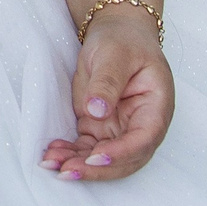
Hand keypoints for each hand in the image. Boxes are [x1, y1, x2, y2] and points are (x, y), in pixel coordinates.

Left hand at [41, 9, 173, 181]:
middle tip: (66, 170)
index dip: (121, 153)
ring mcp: (120, 128)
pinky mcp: (100, 127)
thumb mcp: (115, 54)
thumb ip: (107, 82)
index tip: (96, 158)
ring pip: (103, 158)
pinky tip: (52, 153)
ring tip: (50, 163)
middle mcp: (141, 124)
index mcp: (156, 107)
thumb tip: (98, 111)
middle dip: (96, 169)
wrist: (116, 34)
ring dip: (78, 164)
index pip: (143, 139)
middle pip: (125, 159)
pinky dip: (70, 153)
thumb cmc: (123, 41)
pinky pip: (86, 148)